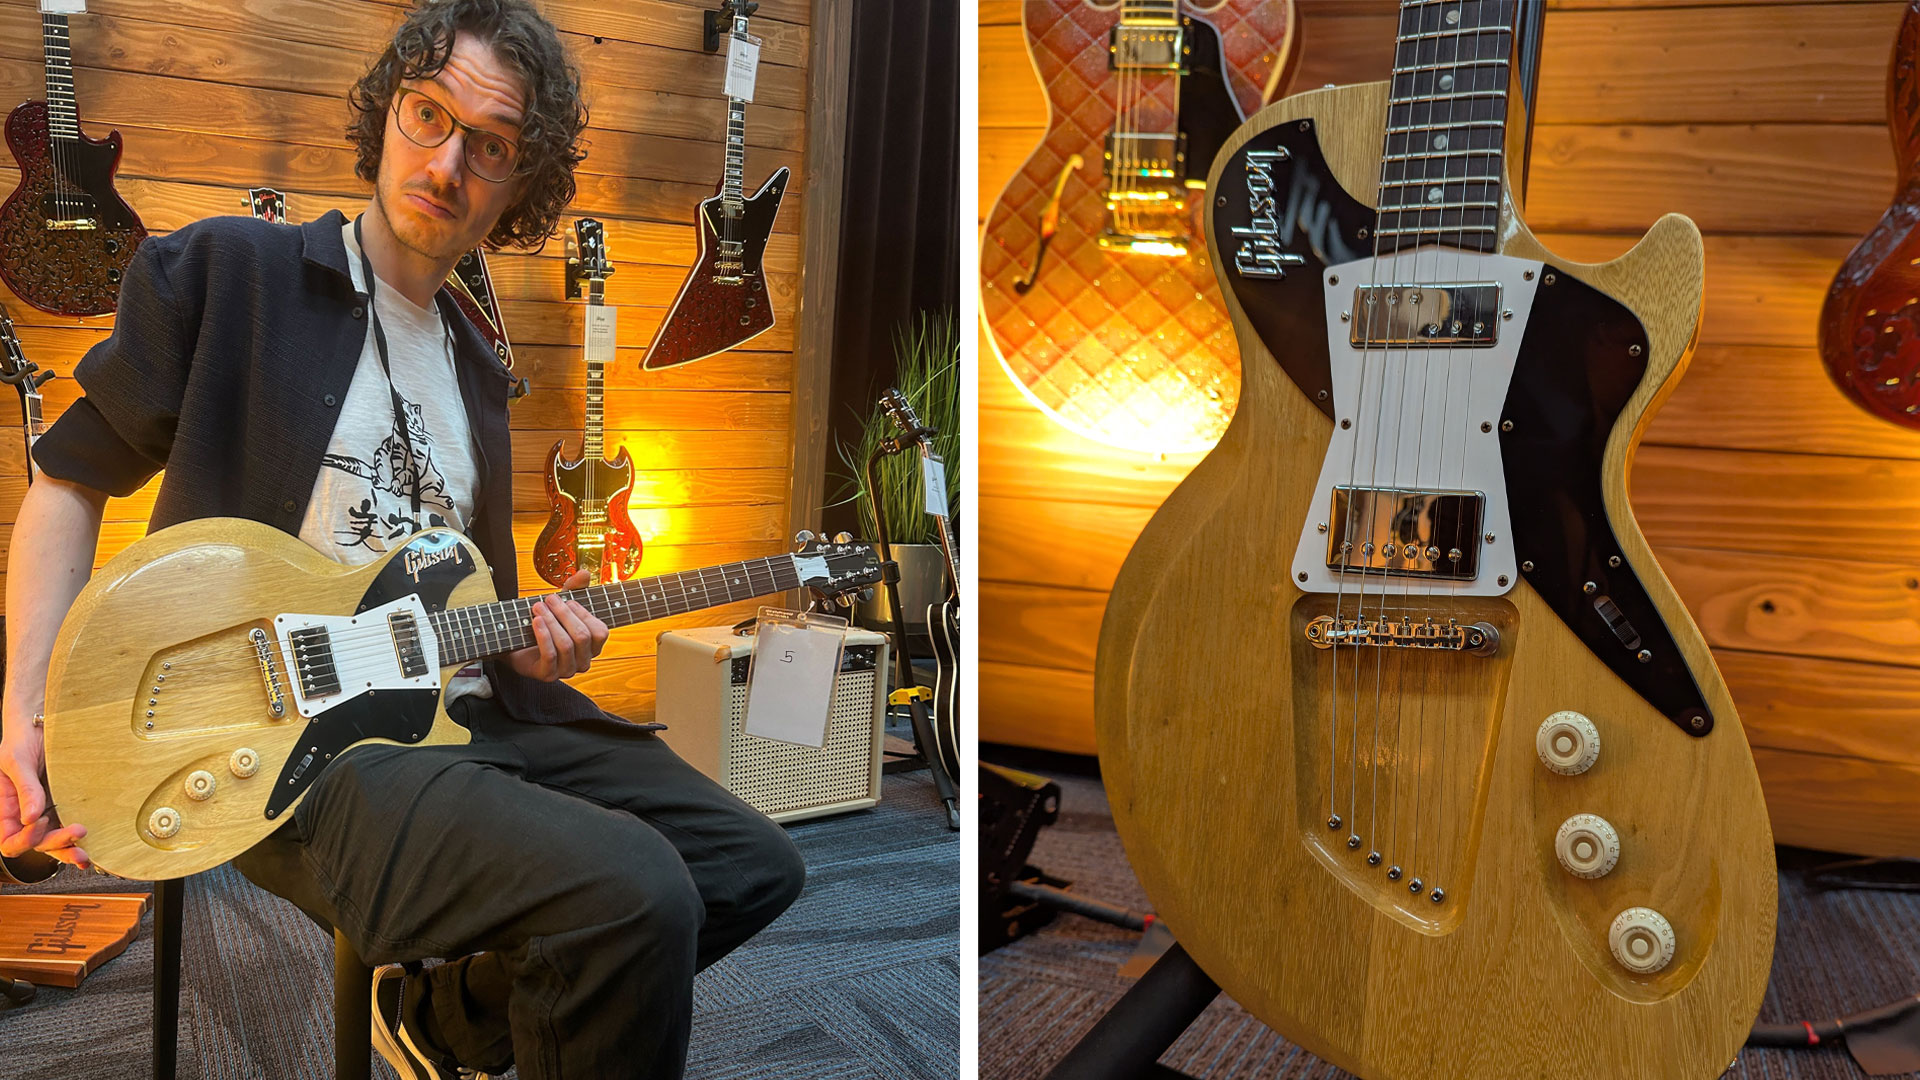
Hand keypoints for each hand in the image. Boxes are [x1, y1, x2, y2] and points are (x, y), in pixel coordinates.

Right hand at [0, 721, 89, 868]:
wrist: (41, 722)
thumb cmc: (21, 738)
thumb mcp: (16, 760)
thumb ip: (24, 788)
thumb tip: (30, 818)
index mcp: (7, 808)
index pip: (10, 839)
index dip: (25, 839)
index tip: (41, 821)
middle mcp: (26, 814)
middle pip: (36, 844)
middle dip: (56, 844)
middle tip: (78, 831)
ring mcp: (45, 811)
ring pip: (53, 841)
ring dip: (68, 849)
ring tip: (85, 854)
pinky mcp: (64, 804)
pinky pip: (67, 826)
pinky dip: (77, 840)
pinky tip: (90, 847)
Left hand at [504, 570, 609, 681]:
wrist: (515, 642)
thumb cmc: (544, 625)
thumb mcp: (560, 605)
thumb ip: (574, 589)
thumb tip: (584, 573)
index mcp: (592, 646)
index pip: (600, 632)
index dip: (584, 614)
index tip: (568, 600)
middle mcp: (583, 661)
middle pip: (581, 636)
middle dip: (563, 614)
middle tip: (548, 599)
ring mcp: (567, 670)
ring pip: (566, 645)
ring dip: (551, 622)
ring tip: (537, 607)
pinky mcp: (548, 675)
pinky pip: (550, 655)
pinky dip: (543, 636)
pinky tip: (536, 622)